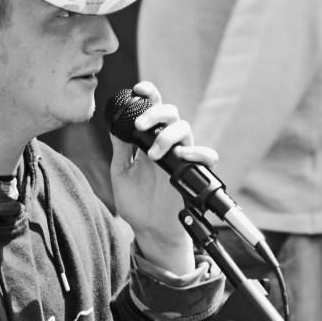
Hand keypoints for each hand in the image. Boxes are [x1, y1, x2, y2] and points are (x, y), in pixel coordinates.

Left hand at [109, 81, 217, 273]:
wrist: (150, 231)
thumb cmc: (136, 203)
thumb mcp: (121, 172)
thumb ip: (121, 148)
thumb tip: (114, 123)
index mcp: (149, 141)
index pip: (153, 110)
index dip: (149, 94)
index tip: (139, 89)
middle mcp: (167, 145)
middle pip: (171, 113)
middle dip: (156, 113)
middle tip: (139, 127)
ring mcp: (181, 157)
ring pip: (186, 129)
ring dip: (168, 135)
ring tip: (153, 154)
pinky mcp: (194, 174)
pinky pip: (207, 155)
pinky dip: (198, 151)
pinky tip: (182, 155)